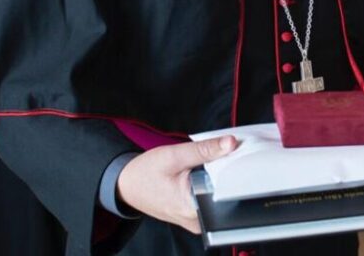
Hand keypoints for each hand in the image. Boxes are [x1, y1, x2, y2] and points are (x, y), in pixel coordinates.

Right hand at [116, 135, 236, 231]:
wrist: (127, 185)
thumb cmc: (145, 173)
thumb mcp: (174, 155)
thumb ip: (204, 150)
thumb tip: (230, 143)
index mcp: (193, 207)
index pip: (228, 188)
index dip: (236, 167)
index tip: (237, 151)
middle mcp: (197, 219)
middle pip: (226, 192)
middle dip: (228, 170)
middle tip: (222, 153)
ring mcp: (198, 219)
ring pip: (220, 195)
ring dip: (221, 176)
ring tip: (209, 162)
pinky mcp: (196, 215)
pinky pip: (213, 198)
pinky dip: (213, 183)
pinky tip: (205, 172)